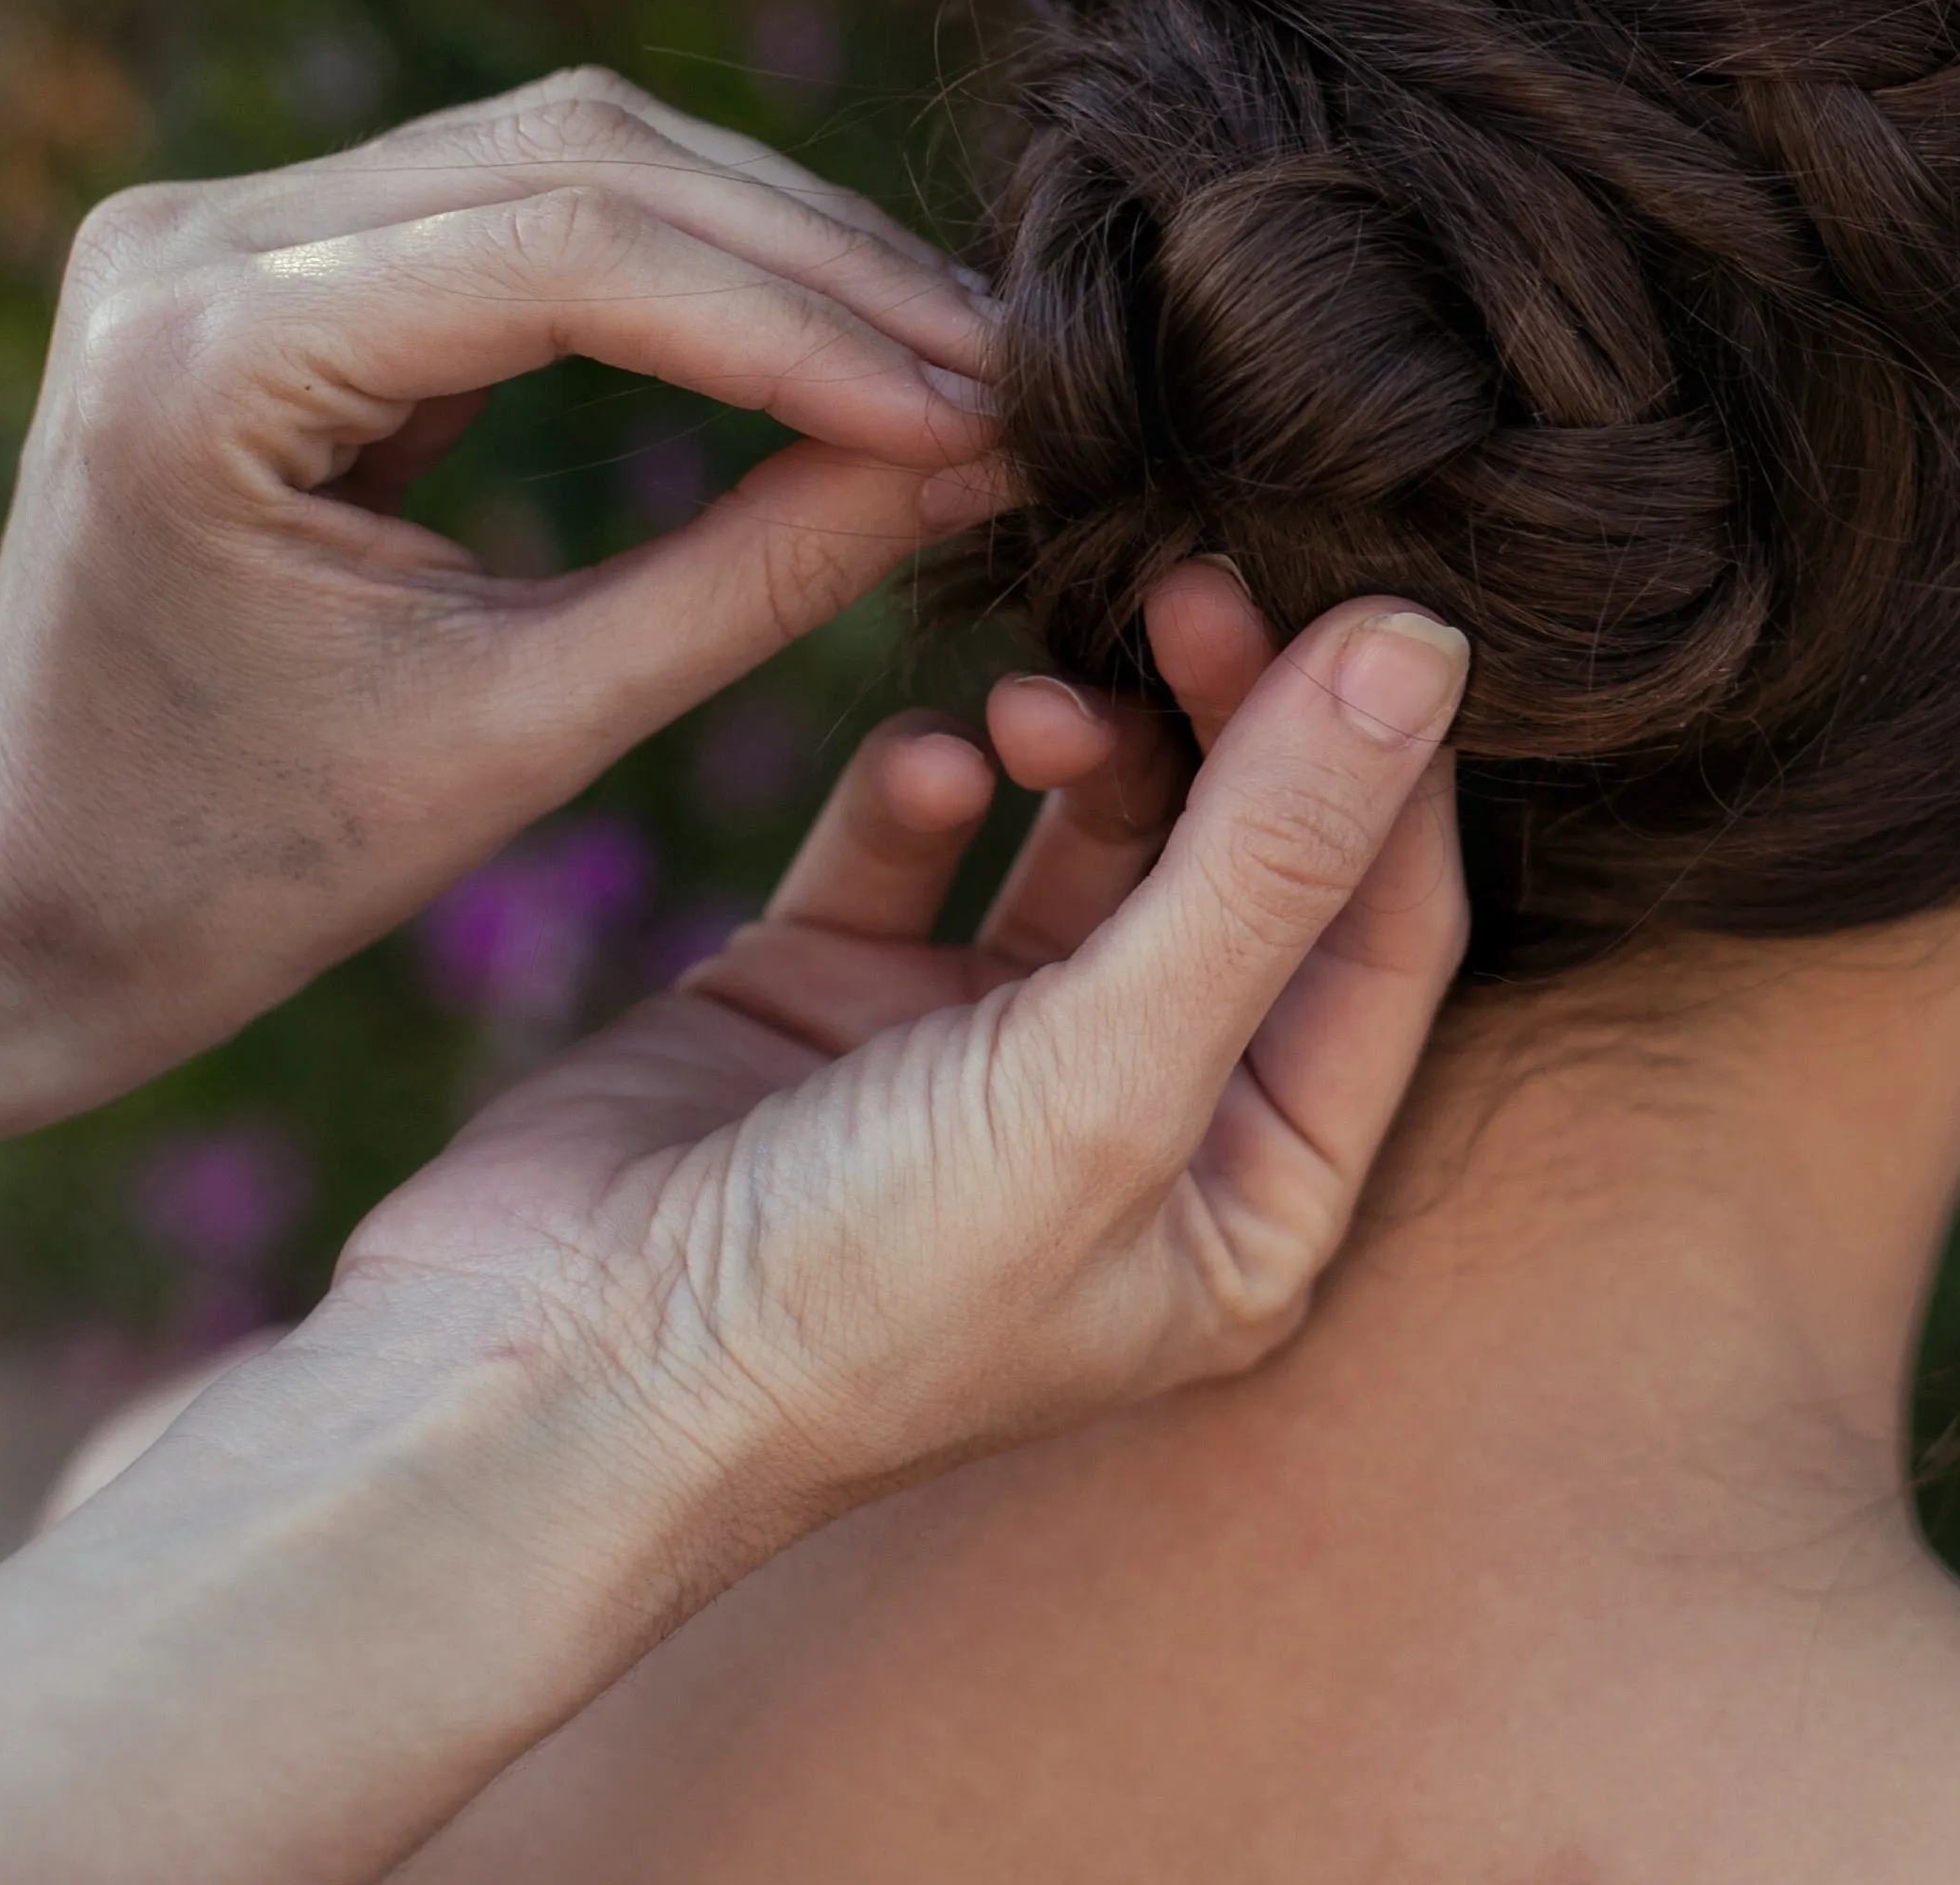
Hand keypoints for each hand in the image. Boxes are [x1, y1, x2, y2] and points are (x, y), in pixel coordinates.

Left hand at [0, 67, 1005, 1149]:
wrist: (30, 894)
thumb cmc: (252, 858)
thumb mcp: (532, 728)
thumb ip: (760, 575)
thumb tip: (979, 457)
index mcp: (205, 357)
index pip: (575, 258)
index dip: (805, 324)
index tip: (979, 411)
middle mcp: (196, 238)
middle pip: (586, 157)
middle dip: (821, 262)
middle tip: (1005, 363)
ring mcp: (224, 222)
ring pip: (575, 145)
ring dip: (777, 238)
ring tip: (945, 346)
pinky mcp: (278, 246)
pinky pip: (530, 192)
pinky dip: (697, 255)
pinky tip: (825, 327)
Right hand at [316, 564, 1470, 1546]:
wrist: (533, 1379)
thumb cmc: (859, 1292)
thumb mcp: (1114, 1073)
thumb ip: (1274, 858)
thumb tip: (1426, 653)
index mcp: (1251, 1203)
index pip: (1383, 937)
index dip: (1381, 769)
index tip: (1360, 606)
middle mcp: (1136, 1125)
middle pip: (1245, 861)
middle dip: (1229, 719)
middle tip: (1192, 581)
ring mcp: (978, 1056)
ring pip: (1091, 829)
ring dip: (1080, 737)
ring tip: (1036, 707)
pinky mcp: (830, 994)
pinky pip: (919, 834)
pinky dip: (927, 781)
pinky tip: (923, 768)